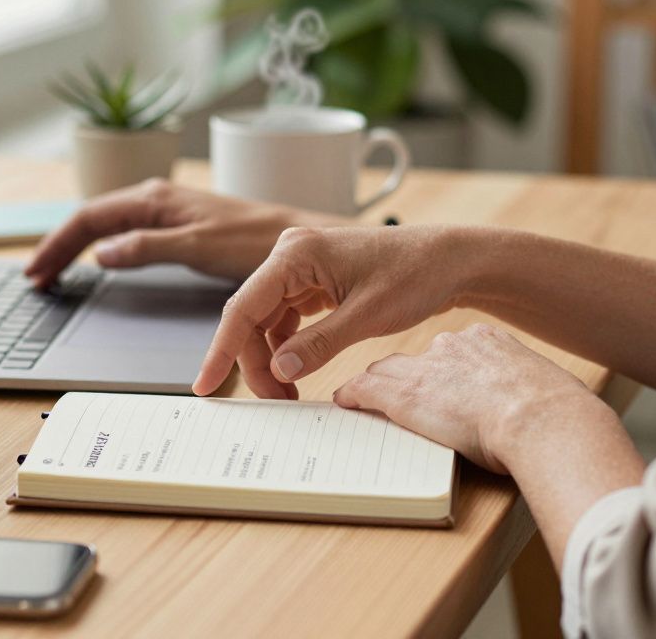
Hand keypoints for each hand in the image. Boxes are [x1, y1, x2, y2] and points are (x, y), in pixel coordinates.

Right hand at [24, 179, 339, 286]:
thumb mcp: (197, 246)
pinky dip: (103, 248)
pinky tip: (97, 263)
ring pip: (107, 224)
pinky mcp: (179, 225)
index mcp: (155, 199)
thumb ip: (147, 247)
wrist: (297, 237)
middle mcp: (156, 199)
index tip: (36, 273)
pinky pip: (127, 232)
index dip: (58, 246)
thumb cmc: (255, 240)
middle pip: (91, 219)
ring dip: (77, 246)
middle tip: (35, 277)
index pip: (88, 218)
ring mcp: (167, 211)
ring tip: (54, 272)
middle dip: (59, 246)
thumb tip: (100, 253)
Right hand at [193, 225, 470, 398]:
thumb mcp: (367, 316)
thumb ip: (318, 345)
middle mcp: (290, 255)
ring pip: (266, 322)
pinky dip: (288, 347)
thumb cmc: (416, 274)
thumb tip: (279, 371)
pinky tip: (299, 368)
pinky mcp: (312, 280)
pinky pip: (286, 318)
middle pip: (250, 318)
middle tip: (276, 401)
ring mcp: (300, 267)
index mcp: (296, 254)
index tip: (205, 385)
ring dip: (272, 358)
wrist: (450, 260)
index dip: (221, 350)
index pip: (243, 308)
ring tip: (289, 392)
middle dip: (256, 363)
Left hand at [333, 324, 599, 473]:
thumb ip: (530, 395)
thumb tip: (541, 413)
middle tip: (400, 394)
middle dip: (406, 377)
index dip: (442, 371)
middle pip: (415, 359)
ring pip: (386, 372)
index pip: (451, 352)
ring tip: (362, 398)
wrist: (543, 419)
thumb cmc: (557, 415)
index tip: (443, 385)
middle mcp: (453, 347)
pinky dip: (352, 396)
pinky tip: (344, 403)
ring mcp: (425, 368)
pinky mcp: (402, 394)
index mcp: (489, 342)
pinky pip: (363, 389)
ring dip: (376, 386)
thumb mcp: (545, 392)